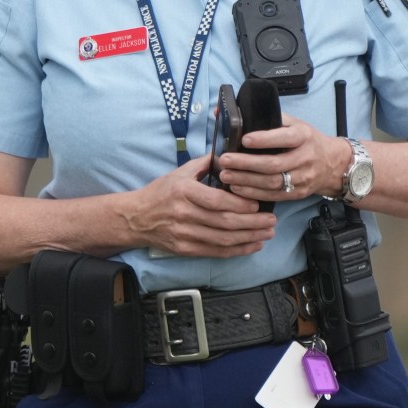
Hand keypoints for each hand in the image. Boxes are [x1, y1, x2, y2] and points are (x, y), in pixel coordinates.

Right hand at [126, 154, 277, 257]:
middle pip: (224, 222)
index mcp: (183, 191)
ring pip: (223, 239)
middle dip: (252, 223)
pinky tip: (253, 245)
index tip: (257, 203)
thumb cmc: (160, 192)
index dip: (240, 205)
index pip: (216, 201)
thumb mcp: (179, 172)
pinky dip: (238, 250)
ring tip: (267, 233)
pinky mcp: (186, 249)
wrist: (136, 218)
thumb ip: (204, 164)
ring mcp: (184, 234)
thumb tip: (230, 156)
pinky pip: (216, 252)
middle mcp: (183, 214)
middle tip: (271, 220)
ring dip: (249, 237)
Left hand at [214, 117, 350, 204]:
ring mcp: (303, 177)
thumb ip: (267, 117)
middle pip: (274, 164)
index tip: (244, 139)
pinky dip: (254, 193)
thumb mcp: (294, 123)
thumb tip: (231, 113)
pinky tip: (237, 187)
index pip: (284, 138)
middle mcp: (305, 157)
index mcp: (303, 136)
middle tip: (225, 160)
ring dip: (246, 180)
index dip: (264, 140)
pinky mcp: (299, 193)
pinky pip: (274, 195)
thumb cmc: (306, 140)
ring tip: (226, 175)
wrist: (333, 163)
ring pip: (272, 182)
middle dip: (246, 163)